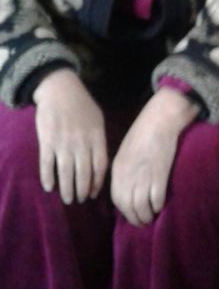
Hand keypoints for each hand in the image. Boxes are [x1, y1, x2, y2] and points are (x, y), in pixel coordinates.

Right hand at [34, 68, 107, 203]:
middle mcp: (81, 142)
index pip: (100, 166)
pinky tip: (50, 187)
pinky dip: (48, 178)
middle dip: (82, 190)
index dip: (97, 183)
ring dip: (67, 189)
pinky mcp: (47, 141)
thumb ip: (100, 140)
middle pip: (83, 173)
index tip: (93, 194)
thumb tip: (101, 164)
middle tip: (79, 200)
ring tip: (68, 198)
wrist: (60, 88)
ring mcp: (63, 142)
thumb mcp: (98, 119)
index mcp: (96, 136)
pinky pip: (47, 164)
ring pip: (66, 173)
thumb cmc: (81, 104)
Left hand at [111, 87, 198, 226]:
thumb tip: (128, 188)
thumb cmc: (144, 132)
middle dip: (136, 218)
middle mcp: (128, 176)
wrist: (159, 119)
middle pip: (128, 207)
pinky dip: (158, 205)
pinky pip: (156, 199)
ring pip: (142, 207)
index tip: (132, 214)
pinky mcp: (159, 175)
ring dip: (147, 215)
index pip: (117, 199)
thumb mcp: (126, 151)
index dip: (125, 210)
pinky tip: (160, 205)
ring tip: (152, 216)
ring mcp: (143, 176)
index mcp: (118, 170)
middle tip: (143, 222)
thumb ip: (124, 170)